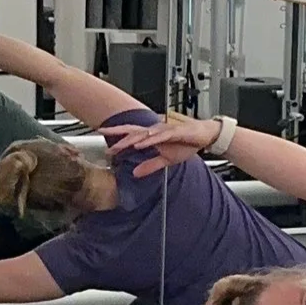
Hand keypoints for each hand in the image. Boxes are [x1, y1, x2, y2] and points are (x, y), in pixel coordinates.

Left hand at [104, 113, 221, 178]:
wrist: (204, 136)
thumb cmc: (186, 144)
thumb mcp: (166, 159)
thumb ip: (150, 165)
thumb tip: (135, 173)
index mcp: (152, 136)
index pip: (130, 133)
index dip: (116, 132)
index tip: (101, 133)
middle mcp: (155, 131)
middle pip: (132, 131)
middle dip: (117, 133)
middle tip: (102, 134)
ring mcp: (163, 130)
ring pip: (143, 134)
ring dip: (131, 139)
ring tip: (119, 145)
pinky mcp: (174, 132)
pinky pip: (159, 137)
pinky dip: (149, 140)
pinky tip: (141, 144)